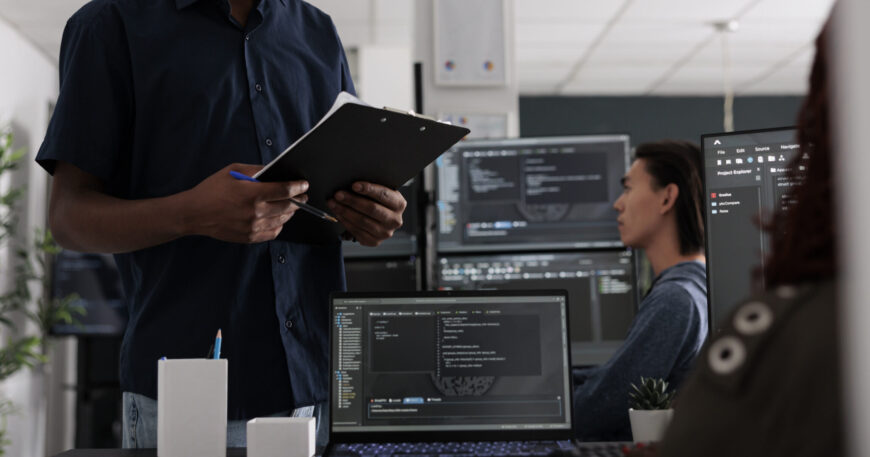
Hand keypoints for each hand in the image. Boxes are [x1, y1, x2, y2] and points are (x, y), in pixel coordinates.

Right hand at [184, 163, 308, 242]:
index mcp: (252, 193)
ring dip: (290, 212)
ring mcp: (253, 227)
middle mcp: (255, 212)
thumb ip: (255, 170)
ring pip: (282, 220)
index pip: (285, 190)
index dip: (298, 187)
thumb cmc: (212, 189)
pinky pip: (273, 232)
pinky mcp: (249, 237)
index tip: (304, 185)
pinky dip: (279, 225)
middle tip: (303, 196)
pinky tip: (278, 218)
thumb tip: (273, 170)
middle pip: (287, 206)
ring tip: (291, 206)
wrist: (194, 213)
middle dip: (298, 200)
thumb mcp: (232, 171)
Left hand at [327, 182, 405, 246]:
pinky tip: (338, 214)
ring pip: (362, 221)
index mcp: (399, 204)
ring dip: (345, 211)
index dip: (369, 189)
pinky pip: (357, 232)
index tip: (354, 185)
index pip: (384, 195)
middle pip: (372, 209)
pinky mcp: (375, 241)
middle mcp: (395, 220)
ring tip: (333, 203)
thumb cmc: (377, 201)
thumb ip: (370, 189)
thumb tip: (351, 185)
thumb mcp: (379, 193)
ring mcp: (385, 233)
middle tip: (338, 194)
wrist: (379, 218)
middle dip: (352, 200)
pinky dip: (345, 222)